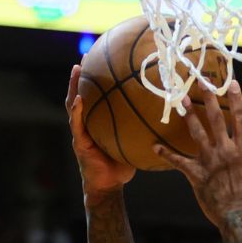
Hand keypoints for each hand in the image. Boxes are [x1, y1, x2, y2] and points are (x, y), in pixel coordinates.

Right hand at [66, 65, 135, 204]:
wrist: (109, 186)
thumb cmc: (123, 163)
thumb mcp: (134, 141)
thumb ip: (143, 128)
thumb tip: (167, 113)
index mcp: (98, 122)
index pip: (96, 97)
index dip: (96, 80)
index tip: (100, 61)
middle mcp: (87, 124)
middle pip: (81, 94)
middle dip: (81, 76)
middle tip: (84, 57)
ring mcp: (81, 132)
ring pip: (73, 105)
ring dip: (74, 87)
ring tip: (76, 70)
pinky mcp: (79, 142)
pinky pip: (77, 123)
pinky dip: (77, 110)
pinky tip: (79, 99)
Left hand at [153, 81, 241, 230]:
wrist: (238, 217)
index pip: (240, 119)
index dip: (236, 100)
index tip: (232, 83)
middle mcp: (225, 151)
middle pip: (216, 119)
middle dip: (209, 99)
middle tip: (201, 82)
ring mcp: (209, 161)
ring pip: (197, 133)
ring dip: (189, 116)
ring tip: (182, 100)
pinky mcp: (196, 174)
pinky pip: (179, 162)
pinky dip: (166, 154)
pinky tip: (155, 147)